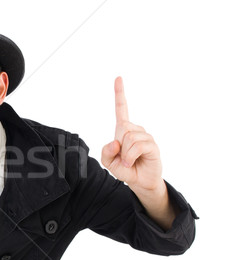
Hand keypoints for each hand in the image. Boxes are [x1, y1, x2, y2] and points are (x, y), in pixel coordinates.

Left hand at [101, 77, 163, 192]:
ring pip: (128, 139)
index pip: (122, 109)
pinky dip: (130, 156)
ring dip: (124, 154)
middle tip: (123, 158)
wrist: (140, 181)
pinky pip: (137, 146)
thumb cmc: (125, 169)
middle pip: (122, 129)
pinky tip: (132, 162)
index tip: (118, 77)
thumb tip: (115, 142)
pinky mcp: (152, 145)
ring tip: (129, 161)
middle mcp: (136, 130)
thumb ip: (105, 152)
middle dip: (118, 147)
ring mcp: (145, 136)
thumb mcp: (108, 162)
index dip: (120, 93)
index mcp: (124, 130)